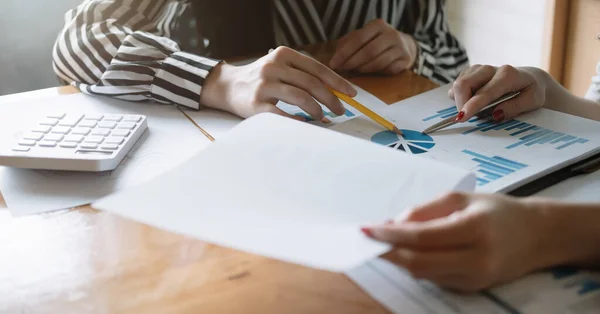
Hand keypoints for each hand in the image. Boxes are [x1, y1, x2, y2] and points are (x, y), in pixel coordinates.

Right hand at [200, 46, 356, 118]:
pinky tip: (306, 124)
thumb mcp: (280, 66)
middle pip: (311, 83)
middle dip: (331, 99)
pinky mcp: (255, 104)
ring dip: (317, 110)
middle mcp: (273, 67)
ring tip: (323, 117)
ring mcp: (264, 86)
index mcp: (283, 55)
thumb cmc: (261, 79)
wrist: (226, 86)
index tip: (351, 94)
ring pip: (300, 97)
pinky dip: (297, 120)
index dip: (337, 81)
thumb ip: (302, 73)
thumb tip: (335, 91)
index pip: (317, 68)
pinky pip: (282, 114)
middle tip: (341, 110)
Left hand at [329, 19, 417, 74]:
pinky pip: (387, 70)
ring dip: (362, 70)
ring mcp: (400, 48)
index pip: (358, 39)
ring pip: (378, 62)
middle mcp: (391, 34)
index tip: (333, 63)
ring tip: (353, 72)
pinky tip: (368, 74)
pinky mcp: (405, 61)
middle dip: (352, 63)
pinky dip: (376, 74)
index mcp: (378, 25)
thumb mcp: (362, 37)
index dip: (344, 53)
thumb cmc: (375, 42)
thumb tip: (334, 58)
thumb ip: (347, 43)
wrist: (402, 45)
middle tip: (342, 70)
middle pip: (369, 51)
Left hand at [362, 192, 548, 291]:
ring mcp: (474, 278)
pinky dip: (417, 264)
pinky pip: (434, 277)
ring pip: (422, 273)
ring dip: (399, 258)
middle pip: (418, 263)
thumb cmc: (496, 210)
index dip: (391, 234)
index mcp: (475, 229)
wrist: (538, 236)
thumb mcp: (461, 198)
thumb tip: (391, 225)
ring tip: (385, 241)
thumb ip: (424, 211)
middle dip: (388, 252)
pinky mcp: (471, 288)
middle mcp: (476, 259)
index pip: (423, 237)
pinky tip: (410, 251)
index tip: (366, 228)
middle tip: (367, 241)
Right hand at [450, 65, 545, 121]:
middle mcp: (489, 69)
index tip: (462, 118)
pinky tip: (472, 100)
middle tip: (467, 117)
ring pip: (457, 85)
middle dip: (460, 104)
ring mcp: (478, 69)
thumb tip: (495, 115)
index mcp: (507, 75)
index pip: (483, 92)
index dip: (471, 105)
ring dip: (460, 101)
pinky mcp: (470, 72)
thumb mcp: (533, 101)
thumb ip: (514, 107)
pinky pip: (457, 86)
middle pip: (462, 84)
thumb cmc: (531, 91)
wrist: (530, 78)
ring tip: (474, 109)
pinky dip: (460, 96)